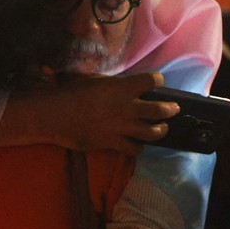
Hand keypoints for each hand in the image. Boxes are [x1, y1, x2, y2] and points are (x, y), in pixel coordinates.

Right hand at [0, 71, 180, 155]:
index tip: (157, 82)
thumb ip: (113, 84)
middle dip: (170, 109)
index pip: (151, 81)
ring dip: (160, 130)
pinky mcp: (113, 143)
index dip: (157, 80)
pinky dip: (139, 147)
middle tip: (173, 109)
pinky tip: (139, 145)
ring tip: (162, 128)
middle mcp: (127, 108)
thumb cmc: (71, 92)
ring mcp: (122, 128)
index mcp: (123, 88)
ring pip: (152, 132)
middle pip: (159, 110)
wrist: (56, 116)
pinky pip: (133, 149)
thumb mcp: (94, 79)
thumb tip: (121, 86)